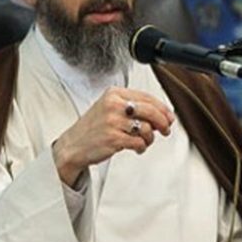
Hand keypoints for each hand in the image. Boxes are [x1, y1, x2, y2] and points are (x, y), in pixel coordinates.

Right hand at [52, 87, 174, 185]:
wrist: (72, 146)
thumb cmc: (94, 128)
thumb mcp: (110, 108)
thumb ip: (133, 108)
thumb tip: (162, 115)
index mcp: (114, 94)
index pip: (147, 97)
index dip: (163, 108)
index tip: (169, 117)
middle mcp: (113, 105)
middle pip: (151, 111)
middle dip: (163, 122)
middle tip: (165, 130)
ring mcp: (113, 122)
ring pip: (147, 128)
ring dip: (149, 138)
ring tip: (143, 141)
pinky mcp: (113, 138)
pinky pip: (139, 142)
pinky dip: (142, 147)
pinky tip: (136, 148)